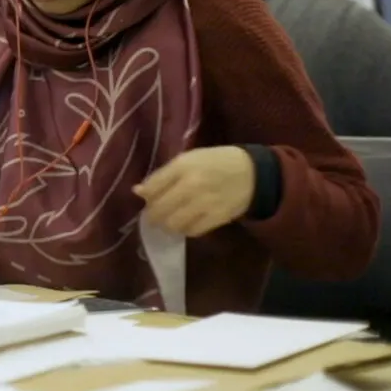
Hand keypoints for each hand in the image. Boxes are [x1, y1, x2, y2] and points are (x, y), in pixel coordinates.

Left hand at [134, 146, 255, 236]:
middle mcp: (192, 184)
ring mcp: (205, 202)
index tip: (147, 201)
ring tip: (171, 220)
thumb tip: (138, 191)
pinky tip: (187, 223)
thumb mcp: (188, 159)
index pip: (152, 187)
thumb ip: (163, 175)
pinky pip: (192, 231)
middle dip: (153, 216)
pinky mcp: (218, 217)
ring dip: (168, 225)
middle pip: (159, 209)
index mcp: (182, 165)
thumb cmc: (215, 162)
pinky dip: (186, 230)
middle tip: (155, 216)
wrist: (253, 172)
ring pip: (173, 223)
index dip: (145, 198)